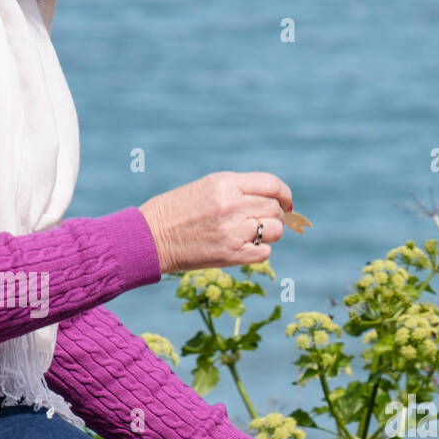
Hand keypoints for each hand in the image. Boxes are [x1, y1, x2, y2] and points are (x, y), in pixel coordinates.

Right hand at [138, 171, 292, 273]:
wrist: (151, 236)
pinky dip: (260, 251)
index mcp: (226, 183)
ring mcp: (234, 231)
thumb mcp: (208, 188)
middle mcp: (233, 205)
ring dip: (269, 233)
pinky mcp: (232, 254)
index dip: (284, 194)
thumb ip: (239, 190)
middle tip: (261, 221)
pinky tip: (243, 248)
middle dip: (274, 215)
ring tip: (250, 234)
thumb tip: (274, 201)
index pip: (272, 184)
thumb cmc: (178, 210)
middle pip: (274, 208)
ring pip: (274, 230)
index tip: (286, 203)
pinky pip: (265, 252)